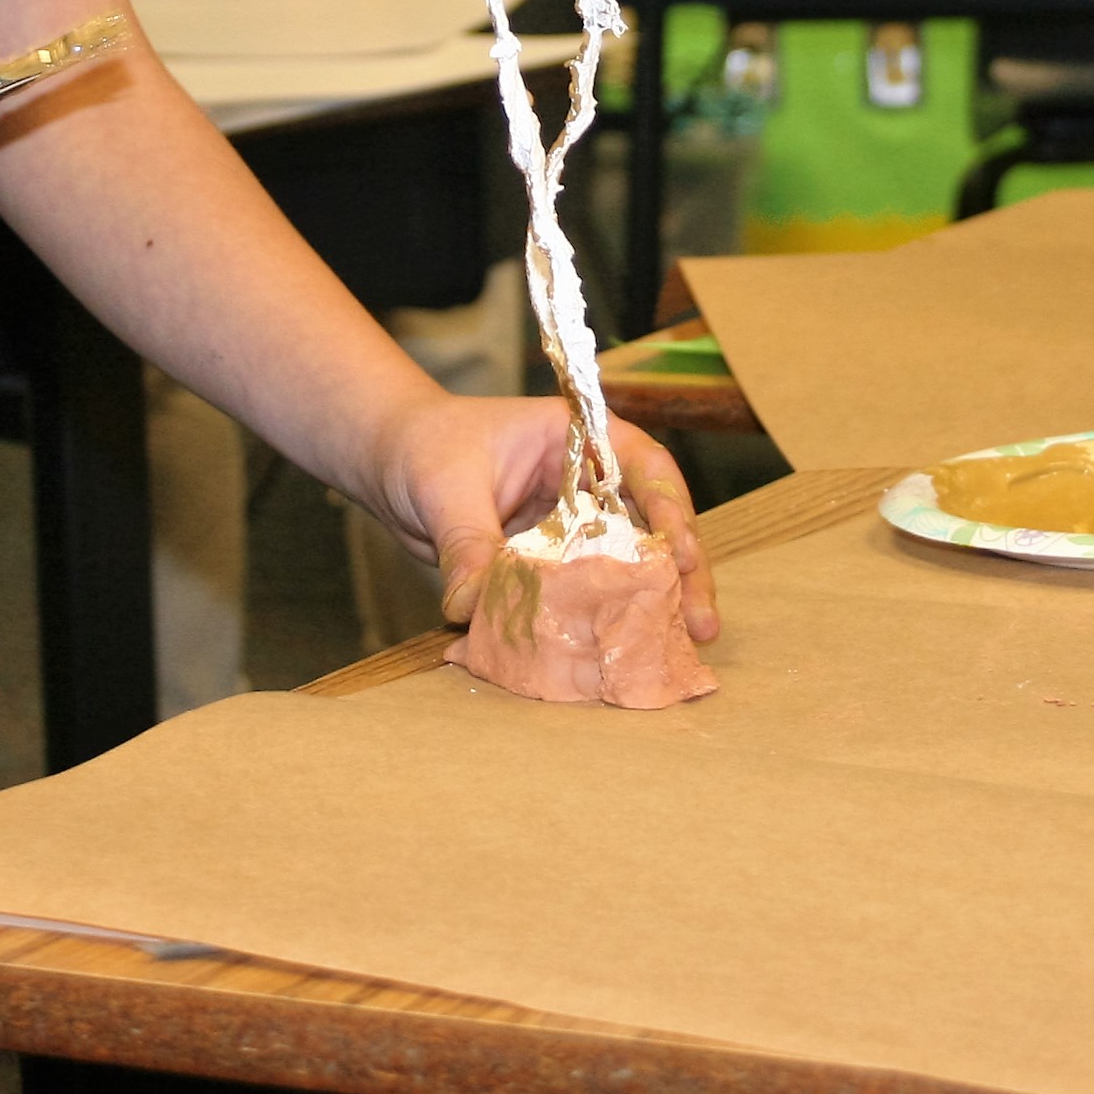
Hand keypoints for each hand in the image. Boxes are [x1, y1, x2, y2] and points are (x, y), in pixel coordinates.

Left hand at [361, 390, 718, 643]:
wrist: (392, 461)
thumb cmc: (425, 445)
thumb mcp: (446, 487)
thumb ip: (466, 543)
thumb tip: (470, 606)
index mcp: (580, 437)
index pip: (642, 466)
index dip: (670, 509)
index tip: (680, 555)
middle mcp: (590, 480)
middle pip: (652, 522)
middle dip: (680, 572)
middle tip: (701, 621)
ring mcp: (575, 524)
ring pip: (628, 563)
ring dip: (652, 604)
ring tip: (681, 648)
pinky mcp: (554, 564)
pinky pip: (585, 593)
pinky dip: (601, 621)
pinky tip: (621, 656)